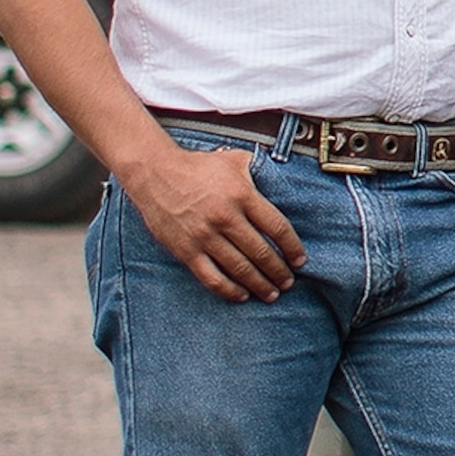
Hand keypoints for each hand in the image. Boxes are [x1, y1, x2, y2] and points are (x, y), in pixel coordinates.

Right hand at [118, 139, 305, 301]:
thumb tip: (283, 183)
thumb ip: (260, 173)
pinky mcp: (186, 250)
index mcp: (242, 195)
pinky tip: (242, 295)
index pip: (277, 227)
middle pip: (261, 252)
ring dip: (260, 285)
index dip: (292, 247)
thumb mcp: (235, 160)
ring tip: (272, 293)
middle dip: (279, 271)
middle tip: (288, 281)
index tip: (300, 259)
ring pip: (240, 269)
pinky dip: (230, 291)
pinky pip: (212, 278)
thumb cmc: (198, 166)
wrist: (155, 172)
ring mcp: (204, 236)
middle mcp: (225, 217)